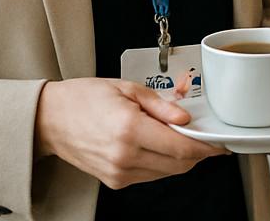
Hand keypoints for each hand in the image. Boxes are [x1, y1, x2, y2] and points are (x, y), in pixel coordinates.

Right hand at [34, 78, 225, 188]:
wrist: (50, 119)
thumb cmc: (84, 98)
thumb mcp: (127, 89)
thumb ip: (161, 106)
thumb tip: (186, 117)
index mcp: (129, 130)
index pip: (181, 147)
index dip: (206, 147)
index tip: (219, 143)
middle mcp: (124, 157)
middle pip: (178, 164)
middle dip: (197, 153)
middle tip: (205, 139)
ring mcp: (118, 173)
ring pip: (166, 173)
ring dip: (180, 159)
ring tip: (180, 137)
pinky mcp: (114, 181)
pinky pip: (149, 176)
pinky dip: (162, 164)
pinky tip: (159, 146)